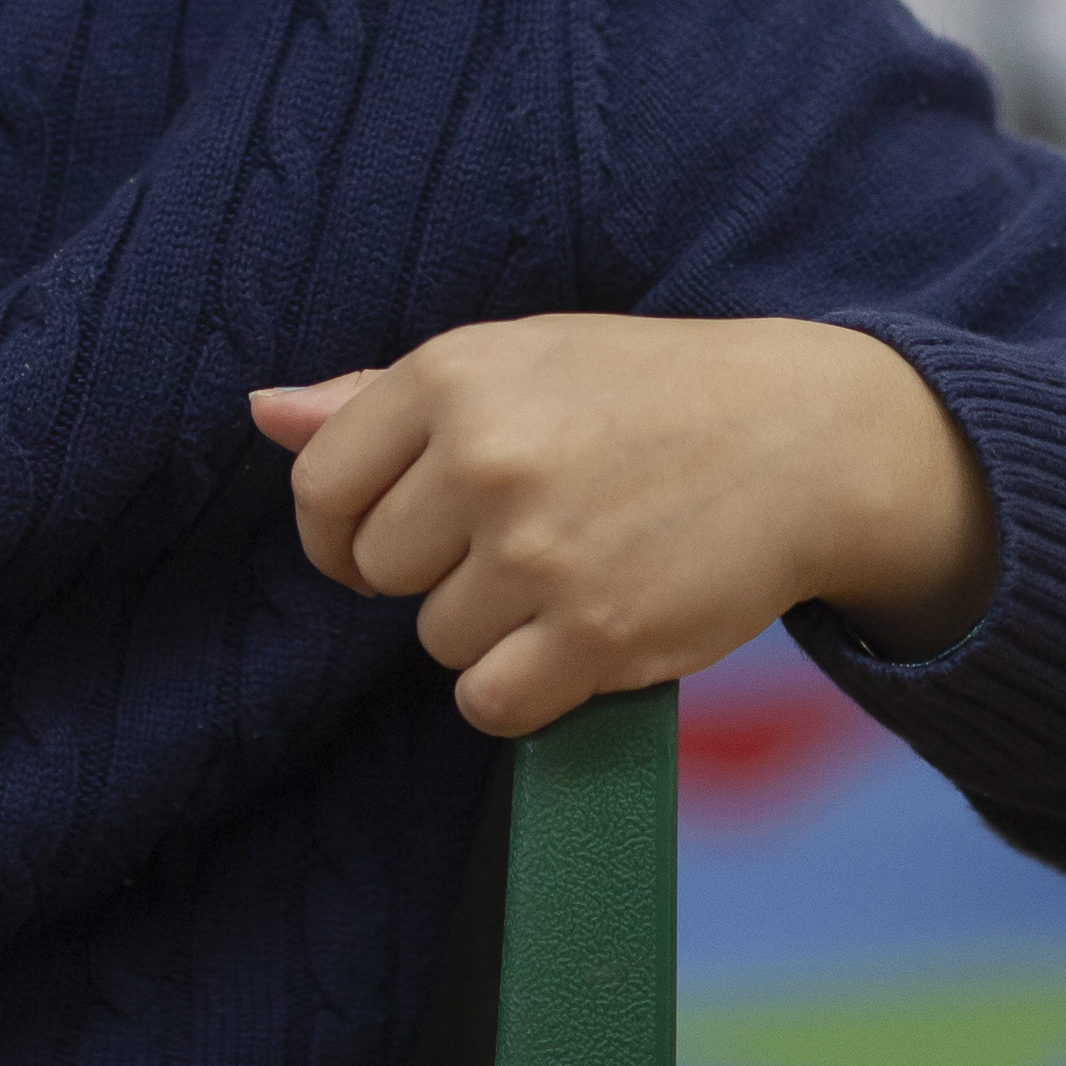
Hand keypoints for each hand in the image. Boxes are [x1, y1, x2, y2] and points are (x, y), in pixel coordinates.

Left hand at [251, 316, 998, 737]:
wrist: (803, 438)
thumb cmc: (643, 394)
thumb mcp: (513, 362)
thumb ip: (377, 399)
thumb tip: (262, 414)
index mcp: (452, 376)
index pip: (320, 486)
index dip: (342, 531)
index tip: (386, 541)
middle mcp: (485, 457)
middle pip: (377, 572)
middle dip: (433, 572)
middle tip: (520, 539)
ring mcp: (539, 550)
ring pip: (438, 640)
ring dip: (492, 630)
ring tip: (571, 571)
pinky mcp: (596, 634)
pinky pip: (490, 704)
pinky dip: (524, 692)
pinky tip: (577, 639)